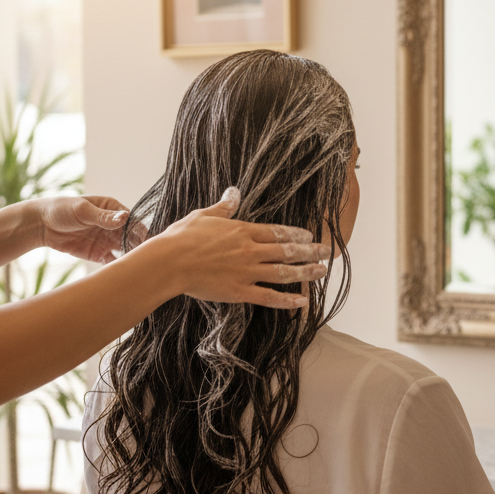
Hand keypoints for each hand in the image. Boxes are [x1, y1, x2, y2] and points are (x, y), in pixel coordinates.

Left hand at [37, 196, 139, 263]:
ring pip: (125, 251)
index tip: (148, 242)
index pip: (133, 221)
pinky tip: (122, 273)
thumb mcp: (83, 210)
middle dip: (139, 248)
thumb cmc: (61, 209)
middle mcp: (114, 226)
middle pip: (132, 238)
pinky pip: (112, 262)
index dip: (142, 231)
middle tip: (145, 259)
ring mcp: (107, 240)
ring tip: (137, 268)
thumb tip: (125, 217)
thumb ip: (103, 216)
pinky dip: (118, 267)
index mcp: (114, 209)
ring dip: (130, 259)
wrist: (40, 224)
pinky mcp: (99, 254)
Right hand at [158, 187, 331, 308]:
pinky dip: (286, 301)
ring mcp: (247, 272)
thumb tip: (234, 191)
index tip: (310, 235)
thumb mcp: (204, 215)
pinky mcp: (239, 292)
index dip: (296, 234)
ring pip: (283, 273)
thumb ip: (224, 207)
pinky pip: (268, 297)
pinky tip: (302, 302)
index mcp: (242, 231)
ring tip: (321, 272)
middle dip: (309, 251)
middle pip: (286, 251)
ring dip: (305, 273)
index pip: (277, 232)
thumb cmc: (181, 237)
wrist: (168, 263)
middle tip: (326, 252)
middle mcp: (250, 251)